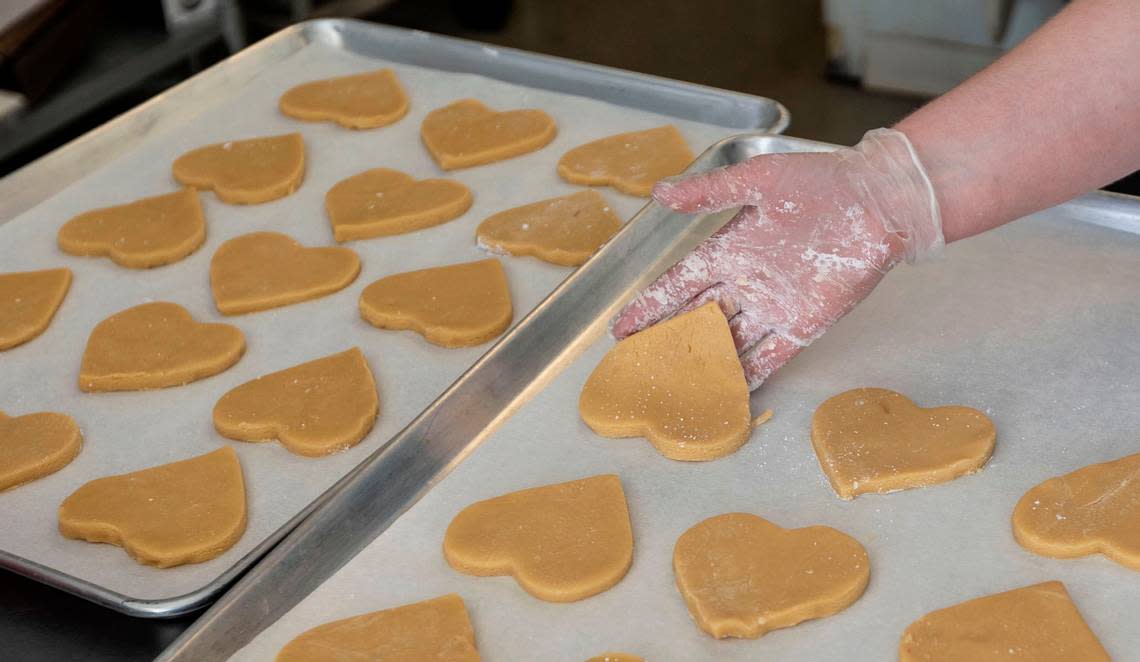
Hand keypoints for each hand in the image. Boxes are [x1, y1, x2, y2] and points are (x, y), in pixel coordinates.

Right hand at [611, 128, 943, 389]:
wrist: (877, 200)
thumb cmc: (820, 181)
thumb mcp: (757, 180)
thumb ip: (709, 192)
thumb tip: (659, 192)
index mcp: (729, 249)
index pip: (679, 284)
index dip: (650, 306)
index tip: (622, 327)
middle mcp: (746, 283)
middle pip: (698, 319)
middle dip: (669, 342)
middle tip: (639, 366)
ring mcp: (773, 307)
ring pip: (729, 342)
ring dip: (705, 364)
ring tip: (675, 387)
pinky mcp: (804, 324)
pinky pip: (771, 356)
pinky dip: (750, 376)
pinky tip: (728, 393)